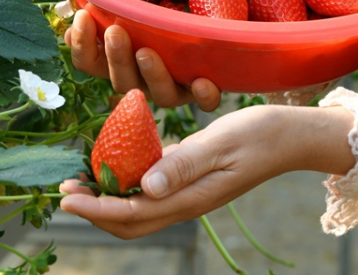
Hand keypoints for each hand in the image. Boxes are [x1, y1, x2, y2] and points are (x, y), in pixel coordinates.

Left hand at [60, 104, 354, 238]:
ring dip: (107, 199)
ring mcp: (189, 193)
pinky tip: (116, 160)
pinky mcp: (192, 180)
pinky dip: (127, 182)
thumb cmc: (259, 134)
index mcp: (189, 199)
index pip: (131, 213)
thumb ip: (183, 164)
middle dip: (94, 210)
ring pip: (139, 209)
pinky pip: (152, 191)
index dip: (95, 208)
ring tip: (81, 179)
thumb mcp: (220, 143)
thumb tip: (145, 187)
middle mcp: (185, 202)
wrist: (292, 136)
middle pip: (129, 222)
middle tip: (64, 190)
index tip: (66, 197)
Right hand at [65, 9, 221, 110]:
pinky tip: (203, 81)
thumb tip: (77, 2)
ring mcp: (175, 86)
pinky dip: (204, 95)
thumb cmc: (165, 4)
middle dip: (116, 58)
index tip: (83, 17)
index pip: (91, 63)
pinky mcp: (204, 90)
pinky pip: (205, 102)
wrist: (213, 17)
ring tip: (146, 52)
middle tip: (115, 32)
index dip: (82, 45)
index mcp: (121, 60)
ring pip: (160, 94)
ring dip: (152, 74)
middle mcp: (144, 78)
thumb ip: (110, 1)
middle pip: (122, 81)